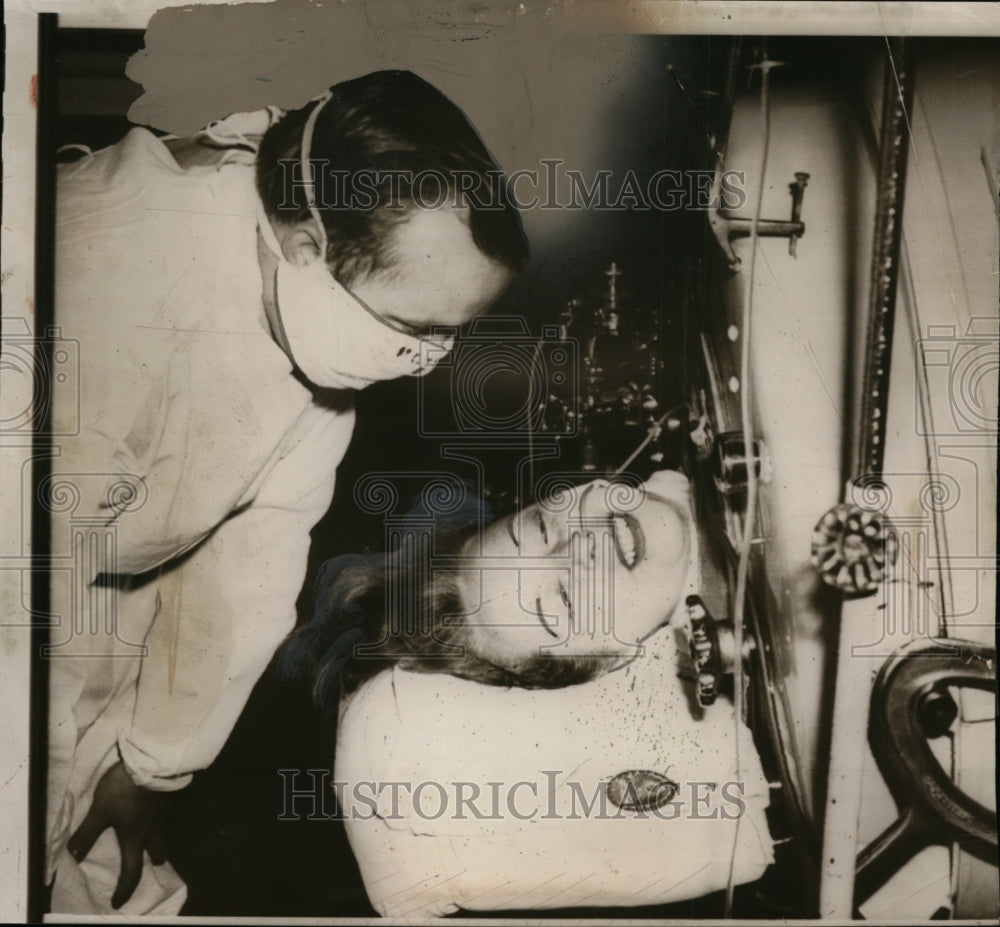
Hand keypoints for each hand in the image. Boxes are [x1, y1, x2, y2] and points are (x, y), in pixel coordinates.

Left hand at [67, 761, 167, 908]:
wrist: (154, 762)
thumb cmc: (126, 790)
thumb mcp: (100, 811)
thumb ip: (87, 834)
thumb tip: (73, 857)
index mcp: (136, 838)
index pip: (132, 872)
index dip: (124, 890)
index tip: (118, 902)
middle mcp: (153, 830)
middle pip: (158, 851)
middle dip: (155, 859)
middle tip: (153, 862)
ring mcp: (164, 812)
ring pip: (165, 833)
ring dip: (160, 840)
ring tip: (155, 838)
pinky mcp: (168, 797)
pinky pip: (166, 815)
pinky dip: (161, 820)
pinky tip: (157, 811)